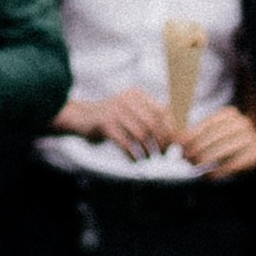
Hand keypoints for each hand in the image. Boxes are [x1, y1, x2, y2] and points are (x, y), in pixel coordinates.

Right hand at [57, 88, 177, 160]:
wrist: (81, 117)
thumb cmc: (112, 119)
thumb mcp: (131, 111)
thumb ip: (149, 117)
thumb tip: (173, 135)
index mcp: (137, 95)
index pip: (162, 111)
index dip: (170, 129)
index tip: (172, 143)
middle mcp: (127, 100)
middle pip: (153, 123)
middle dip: (161, 141)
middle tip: (163, 153)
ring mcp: (115, 111)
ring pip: (140, 134)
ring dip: (148, 150)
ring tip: (149, 157)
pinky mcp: (104, 124)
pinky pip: (125, 143)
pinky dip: (133, 155)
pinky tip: (136, 160)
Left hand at [181, 104, 255, 178]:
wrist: (251, 157)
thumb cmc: (225, 146)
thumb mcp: (213, 134)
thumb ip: (197, 133)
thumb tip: (173, 138)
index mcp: (230, 113)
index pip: (206, 125)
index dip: (190, 135)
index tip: (178, 145)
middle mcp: (244, 123)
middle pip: (213, 138)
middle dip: (196, 148)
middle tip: (185, 158)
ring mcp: (253, 138)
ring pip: (222, 150)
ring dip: (204, 159)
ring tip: (194, 165)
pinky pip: (233, 164)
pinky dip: (218, 171)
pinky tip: (207, 176)